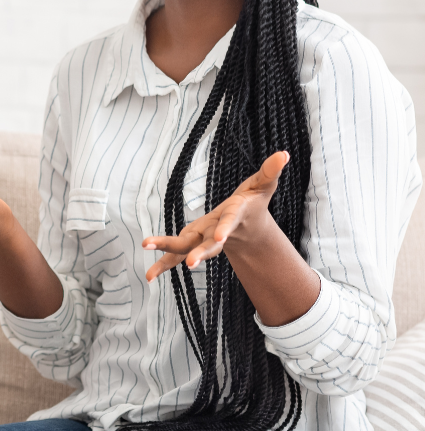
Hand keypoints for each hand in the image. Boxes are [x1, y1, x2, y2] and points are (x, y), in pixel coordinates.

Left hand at [143, 151, 287, 282]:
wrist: (247, 229)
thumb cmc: (253, 203)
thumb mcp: (262, 185)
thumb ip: (270, 171)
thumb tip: (283, 154)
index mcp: (233, 217)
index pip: (229, 222)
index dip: (225, 228)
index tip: (220, 236)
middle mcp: (217, 233)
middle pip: (207, 245)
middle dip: (199, 253)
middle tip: (190, 263)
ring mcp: (203, 240)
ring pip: (185, 250)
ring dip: (168, 257)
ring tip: (150, 273)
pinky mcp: (192, 242)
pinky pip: (175, 255)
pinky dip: (162, 265)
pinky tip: (148, 276)